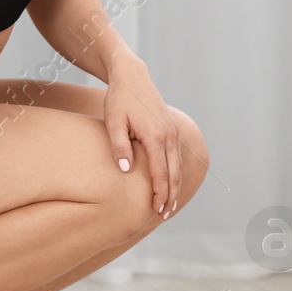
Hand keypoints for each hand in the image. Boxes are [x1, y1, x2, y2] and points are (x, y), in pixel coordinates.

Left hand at [103, 56, 181, 218]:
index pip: (160, 172)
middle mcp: (168, 134)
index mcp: (155, 135)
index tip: (155, 209)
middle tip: (164, 214)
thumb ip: (120, 147)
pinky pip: (176, 155)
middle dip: (170, 195)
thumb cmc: (119, 99)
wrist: (132, 76)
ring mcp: (173, 130)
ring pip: (178, 165)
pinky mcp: (171, 128)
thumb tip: (126, 170)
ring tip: (169, 205)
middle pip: (173, 172)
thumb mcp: (113, 122)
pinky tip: (171, 183)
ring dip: (175, 186)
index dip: (159, 193)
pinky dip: (175, 172)